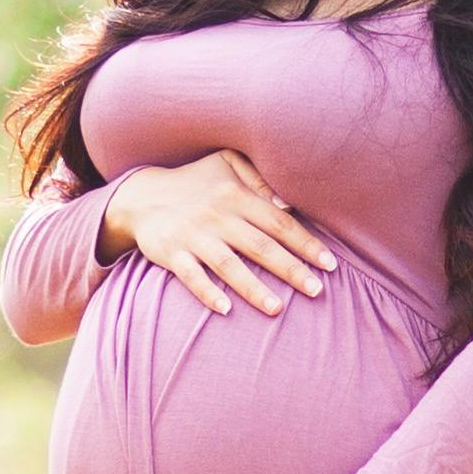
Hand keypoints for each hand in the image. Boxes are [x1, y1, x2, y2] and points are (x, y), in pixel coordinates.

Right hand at [105, 150, 337, 318]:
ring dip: (254, 287)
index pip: (279, 222)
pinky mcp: (171, 253)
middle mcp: (217, 216)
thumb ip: (258, 177)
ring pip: (228, 264)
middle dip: (291, 269)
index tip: (330, 264)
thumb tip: (288, 204)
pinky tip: (226, 309)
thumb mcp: (226, 164)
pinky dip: (207, 292)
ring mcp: (193, 236)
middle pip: (261, 246)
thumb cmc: (196, 183)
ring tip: (277, 309)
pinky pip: (191, 276)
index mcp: (236, 195)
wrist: (142, 196)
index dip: (306, 243)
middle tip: (317, 291)